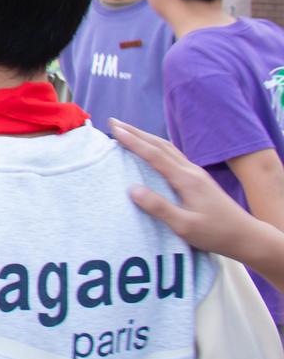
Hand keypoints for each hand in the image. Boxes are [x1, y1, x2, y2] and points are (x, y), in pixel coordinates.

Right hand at [111, 120, 251, 255]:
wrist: (245, 235)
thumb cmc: (215, 233)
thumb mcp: (184, 225)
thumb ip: (158, 207)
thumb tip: (132, 189)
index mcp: (186, 179)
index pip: (154, 155)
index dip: (133, 141)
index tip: (115, 129)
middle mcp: (190, 171)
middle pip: (160, 145)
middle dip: (136, 132)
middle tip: (114, 122)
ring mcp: (196, 173)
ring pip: (167, 148)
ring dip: (146, 137)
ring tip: (127, 131)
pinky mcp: (197, 179)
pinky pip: (173, 155)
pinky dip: (156, 147)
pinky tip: (152, 148)